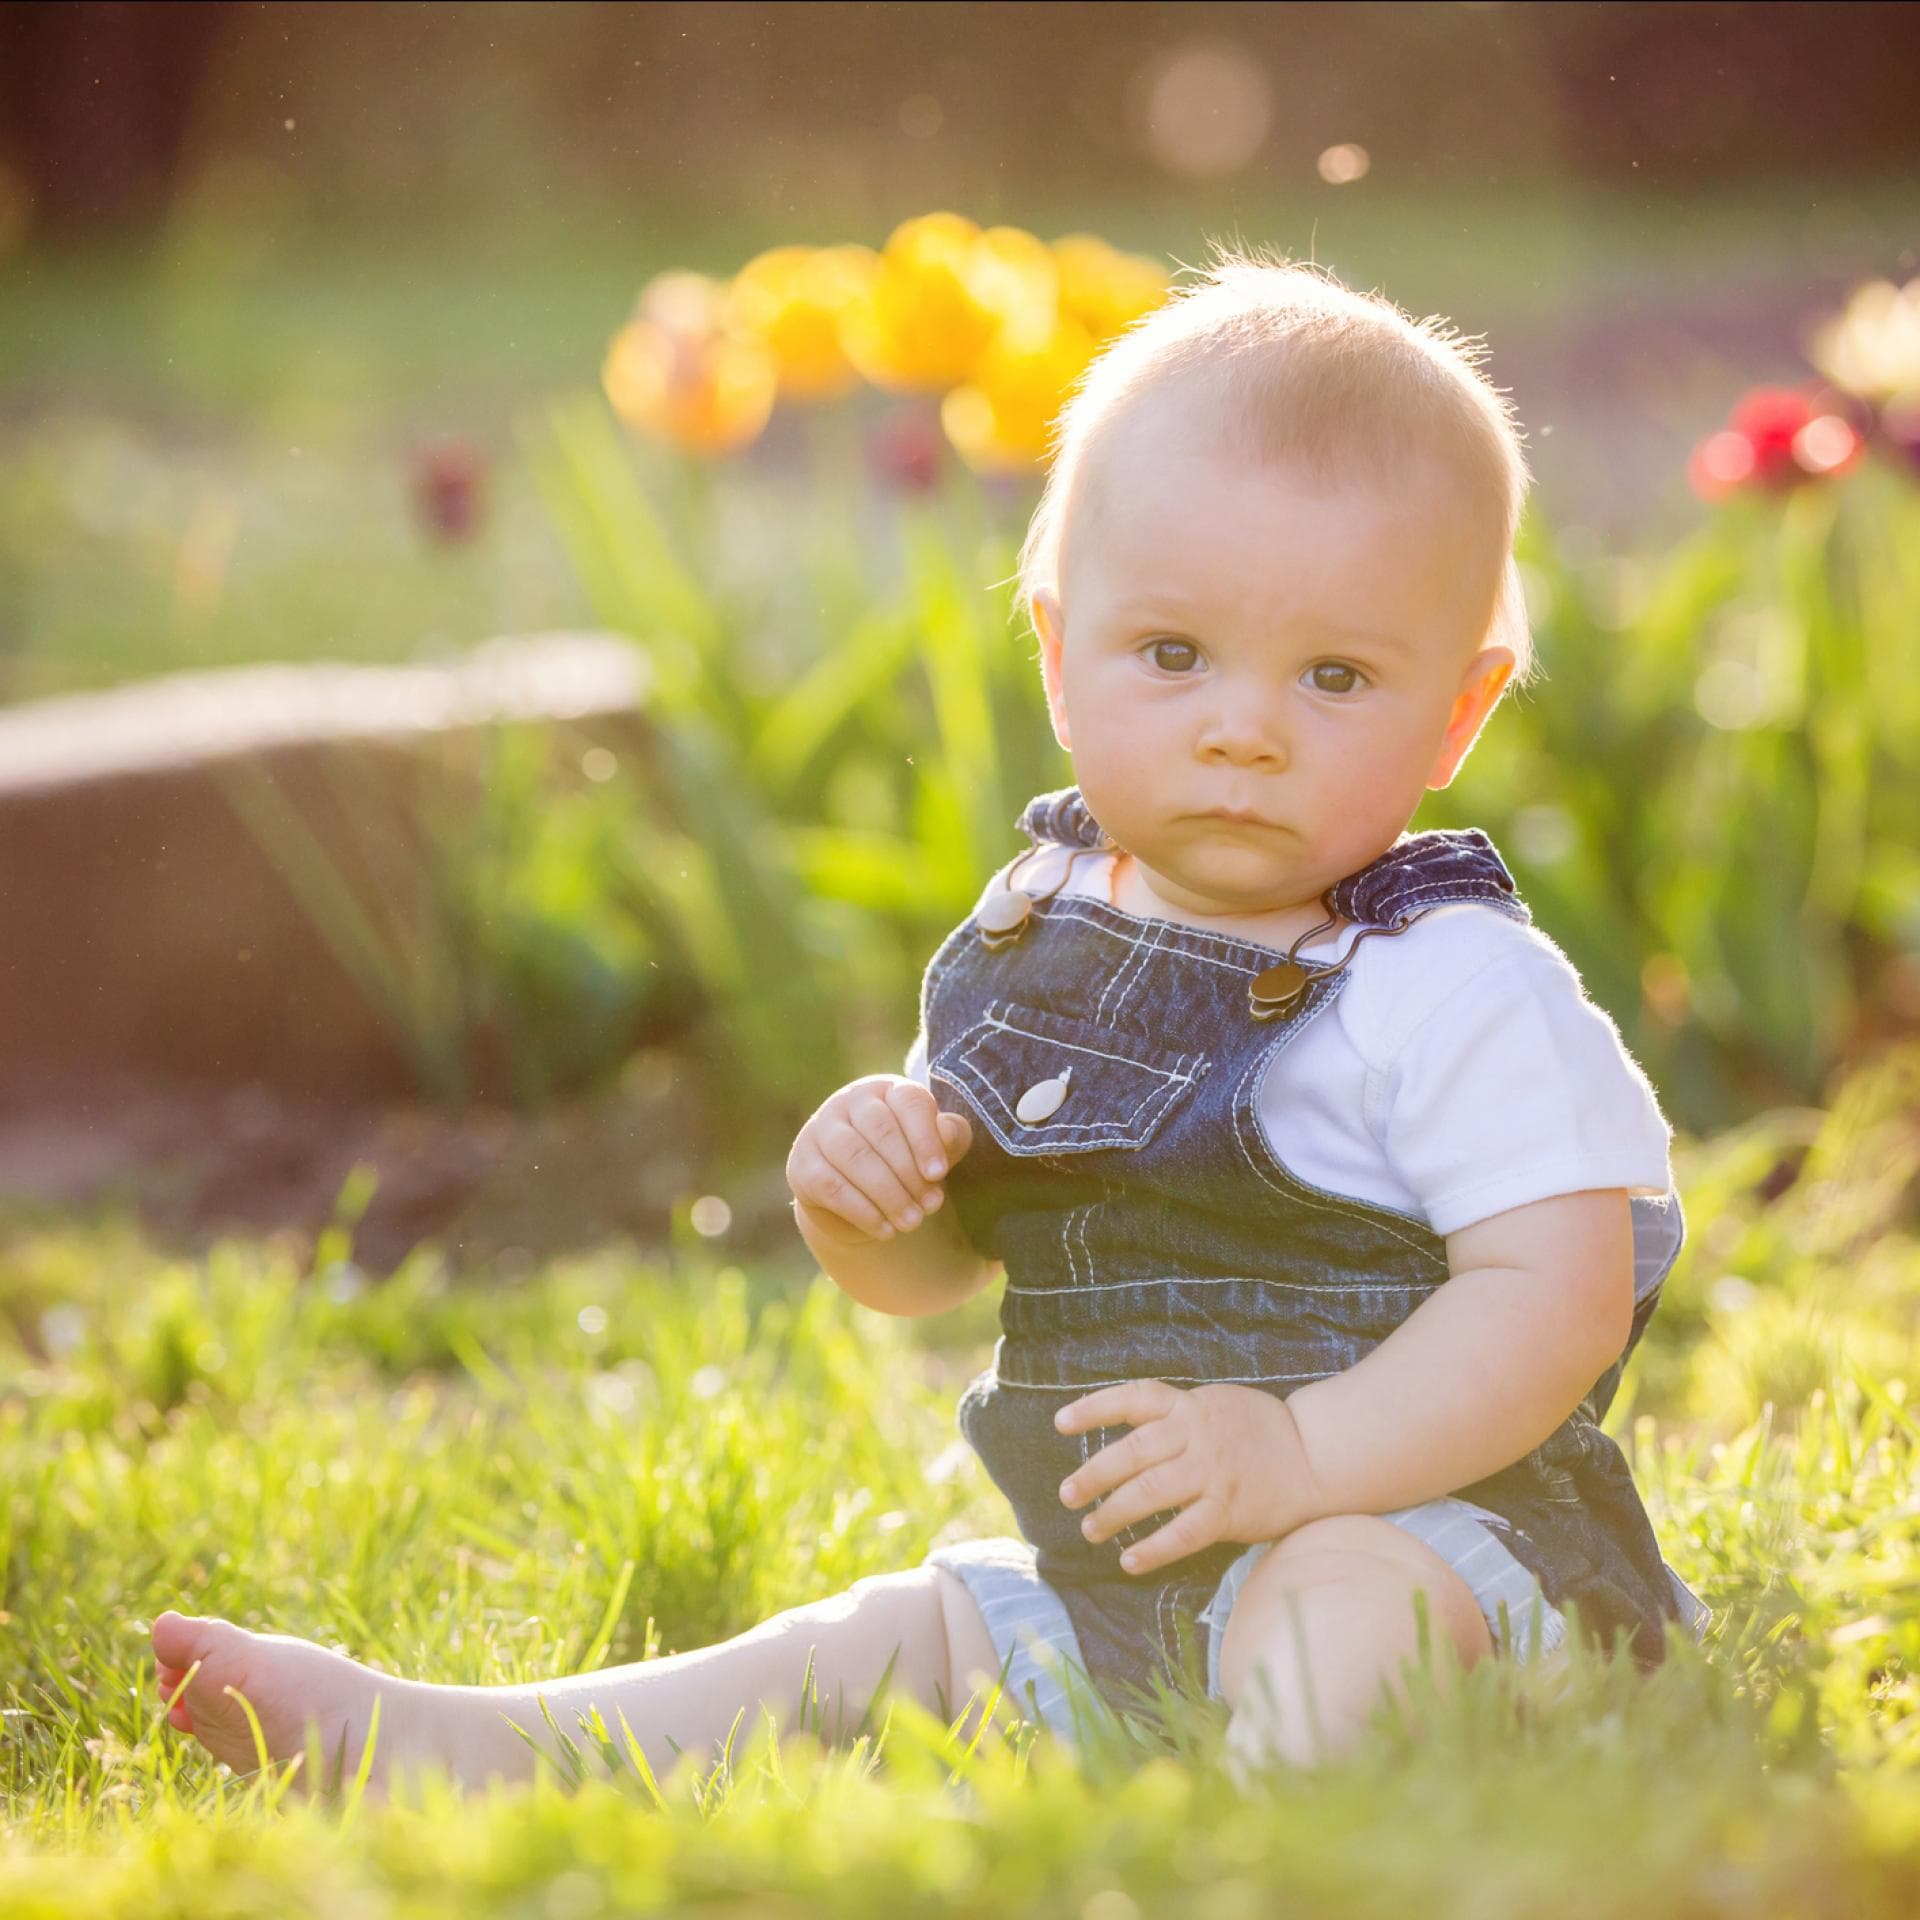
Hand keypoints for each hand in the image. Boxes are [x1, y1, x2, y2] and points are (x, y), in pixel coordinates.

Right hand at [787, 1075, 973, 1247]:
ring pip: (854, 1156)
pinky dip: (862, 1211)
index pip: (908, 1101)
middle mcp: (849, 1101)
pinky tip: (885, 1230)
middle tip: (930, 1207)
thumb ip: (949, 1138)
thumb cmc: (906, 1164)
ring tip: (912, 1223)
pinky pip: (831, 1186)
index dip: (926, 1138)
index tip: (939, 1174)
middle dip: (909, 1174)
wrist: (860, 1199)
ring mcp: (820, 1129)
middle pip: (881, 1130)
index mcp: (886, 1090)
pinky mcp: (802, 1164)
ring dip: (888, 1194)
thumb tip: (948, 1132)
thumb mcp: (934, 1150)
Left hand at [1055, 1380, 1323, 1576]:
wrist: (1317, 1455)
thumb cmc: (1260, 1430)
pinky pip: (1183, 1533)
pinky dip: (1153, 1549)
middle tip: (1067, 1495)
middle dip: (1094, 1474)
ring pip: (1150, 1493)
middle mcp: (1197, 1436)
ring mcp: (1213, 1473)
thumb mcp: (1216, 1404)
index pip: (1134, 1399)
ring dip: (1114, 1513)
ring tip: (1090, 1529)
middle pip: (1133, 1453)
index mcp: (1190, 1406)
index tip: (1059, 1423)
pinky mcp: (1230, 1510)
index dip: (1094, 1408)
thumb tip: (1129, 1432)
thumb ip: (1177, 1415)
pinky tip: (1130, 1561)